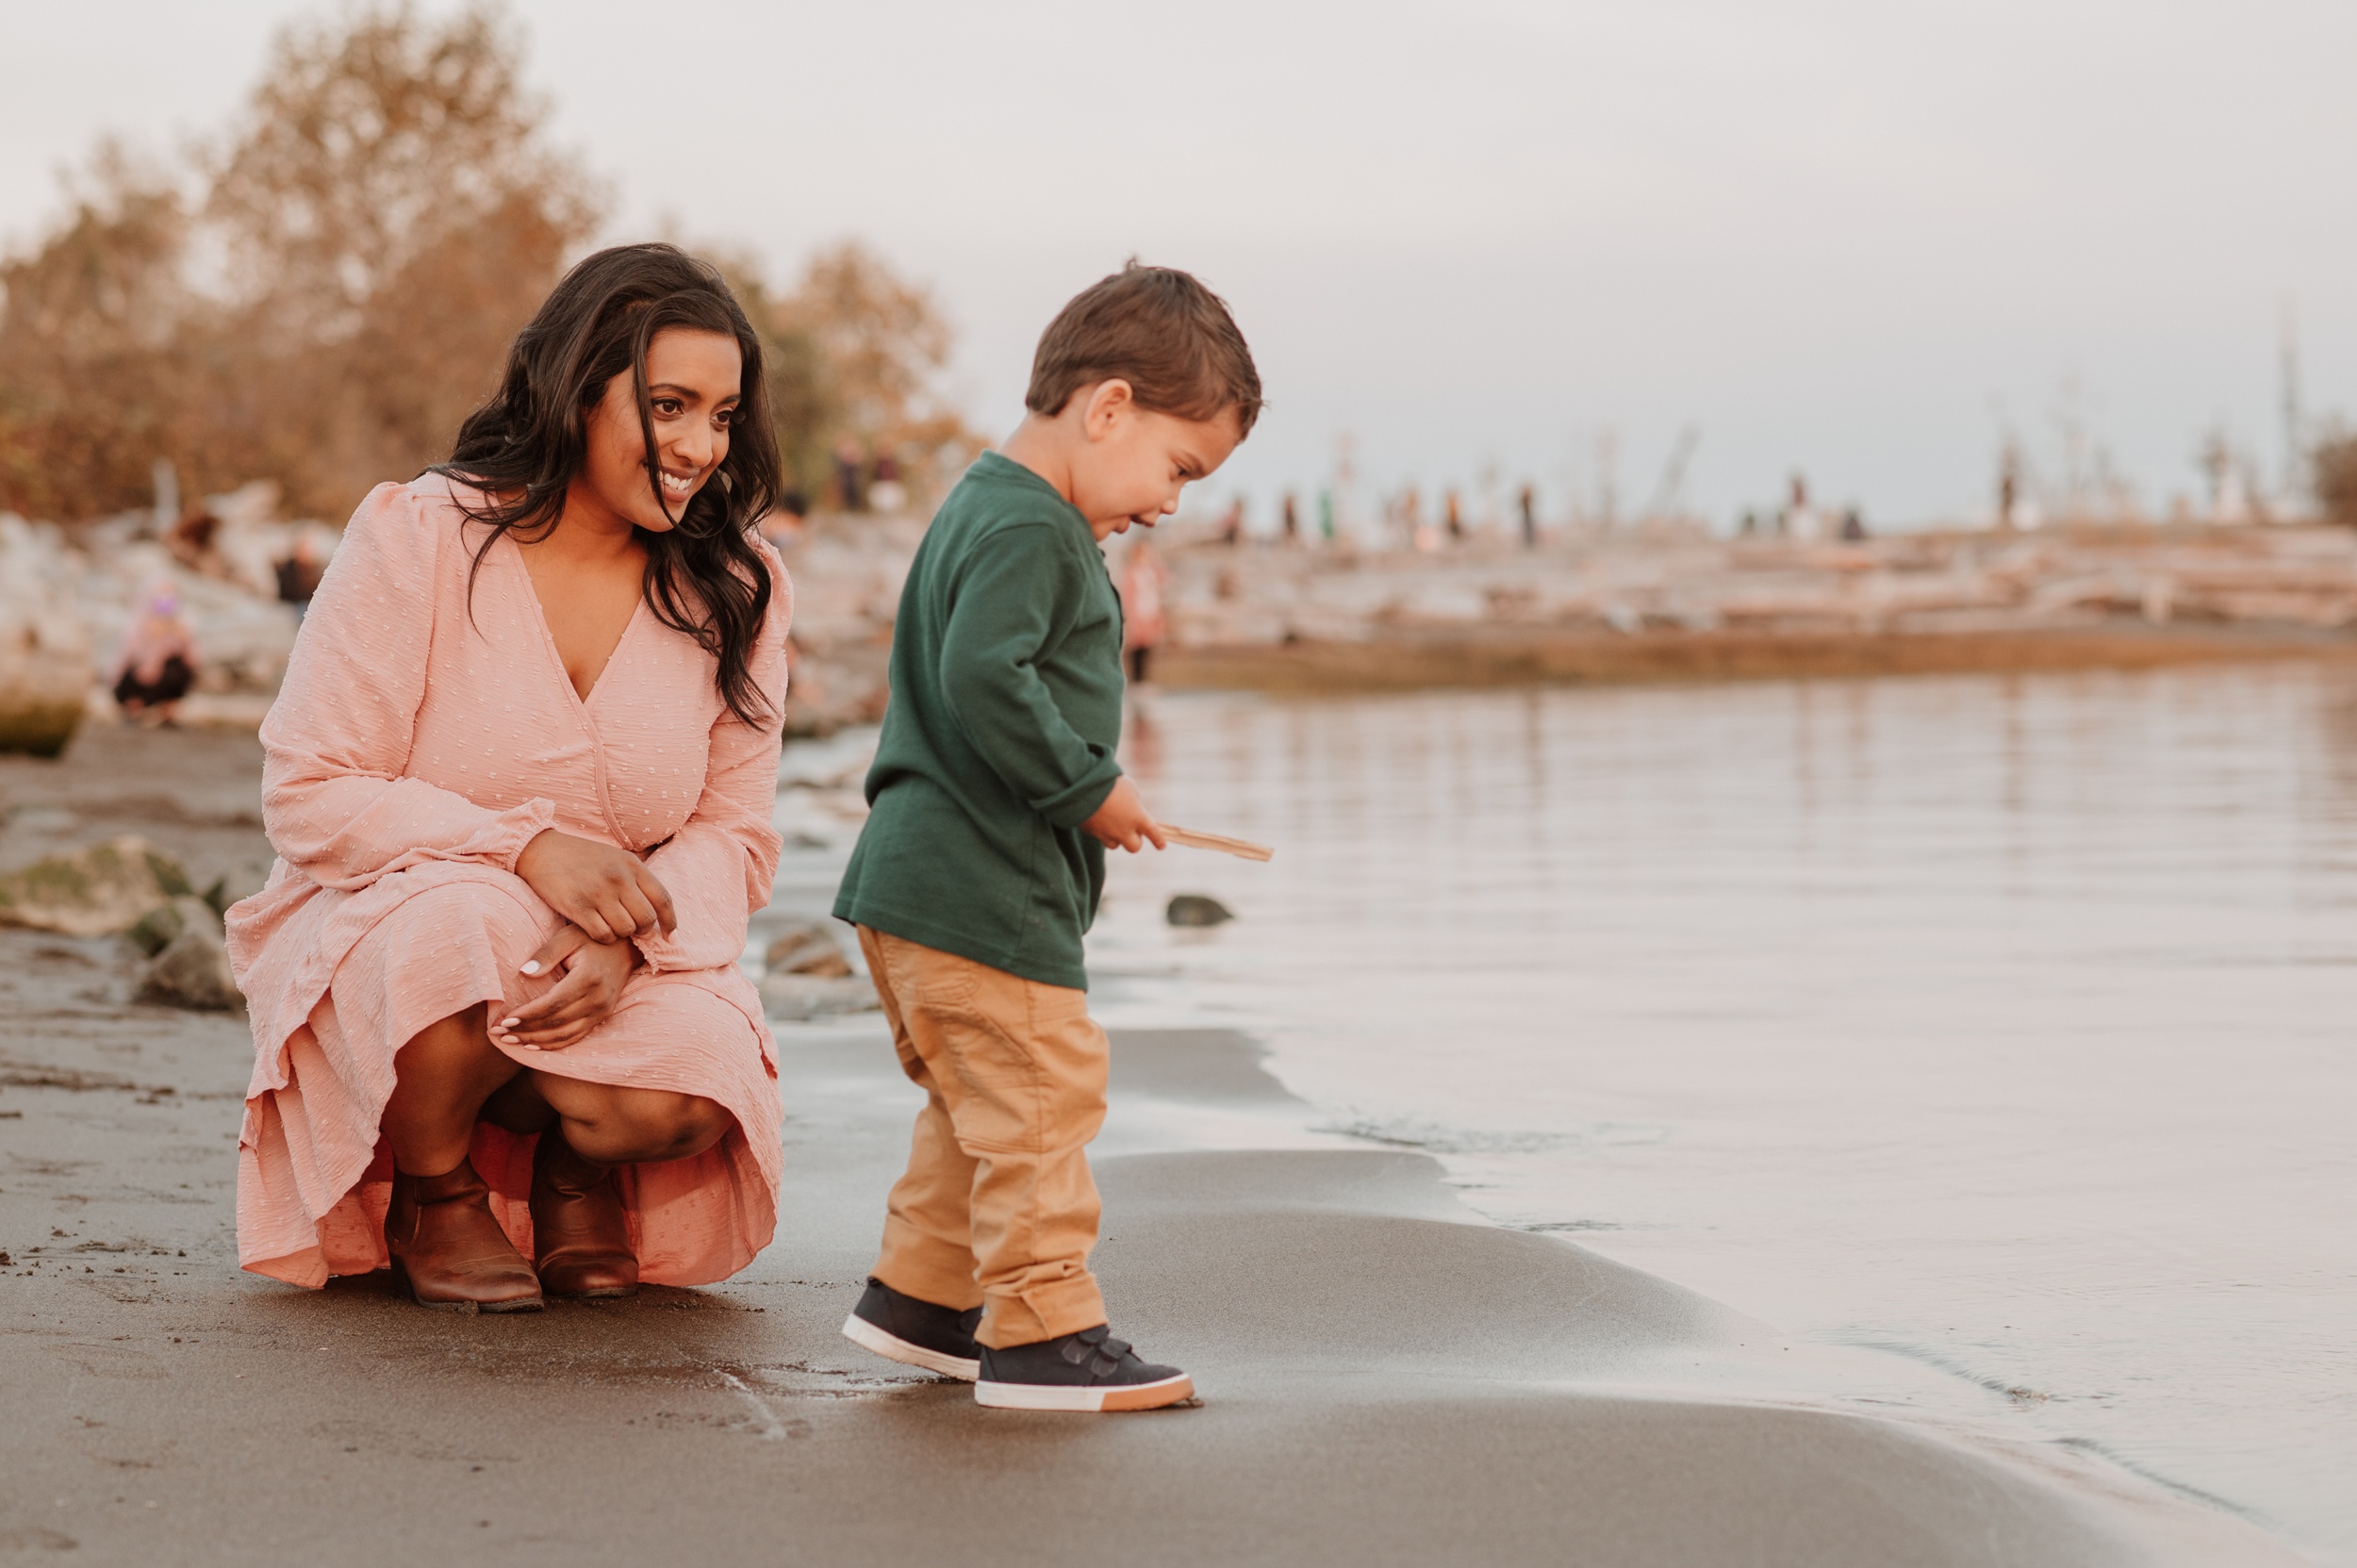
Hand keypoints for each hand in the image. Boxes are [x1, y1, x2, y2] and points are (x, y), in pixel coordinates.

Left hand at [494, 924, 636, 1050]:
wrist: (626, 947)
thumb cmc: (592, 939)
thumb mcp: (568, 937)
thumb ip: (546, 954)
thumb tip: (524, 972)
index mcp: (588, 978)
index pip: (552, 1004)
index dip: (527, 1016)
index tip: (504, 1021)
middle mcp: (598, 999)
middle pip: (556, 1023)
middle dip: (525, 1031)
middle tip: (499, 1033)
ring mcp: (602, 1010)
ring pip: (565, 1035)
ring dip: (536, 1041)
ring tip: (511, 1040)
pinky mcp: (602, 1016)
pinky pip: (576, 1037)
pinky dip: (554, 1044)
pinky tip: (534, 1045)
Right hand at [514, 829, 676, 943]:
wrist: (541, 850)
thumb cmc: (581, 857)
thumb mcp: (615, 858)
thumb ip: (636, 879)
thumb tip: (658, 909)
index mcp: (632, 865)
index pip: (663, 899)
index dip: (670, 922)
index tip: (670, 938)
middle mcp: (619, 878)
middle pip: (646, 919)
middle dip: (643, 930)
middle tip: (633, 931)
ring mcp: (598, 893)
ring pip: (626, 929)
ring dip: (621, 934)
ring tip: (612, 927)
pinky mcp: (578, 906)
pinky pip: (603, 934)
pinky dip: (604, 937)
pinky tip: (597, 929)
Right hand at [1080, 776, 1166, 853]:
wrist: (1082, 786)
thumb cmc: (1110, 783)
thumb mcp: (1129, 787)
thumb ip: (1134, 800)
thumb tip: (1132, 807)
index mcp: (1138, 817)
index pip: (1153, 833)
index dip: (1158, 840)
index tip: (1162, 845)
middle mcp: (1124, 830)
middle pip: (1134, 847)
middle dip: (1134, 840)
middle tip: (1131, 829)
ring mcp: (1106, 834)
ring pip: (1115, 844)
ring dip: (1116, 837)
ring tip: (1112, 823)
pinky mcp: (1091, 833)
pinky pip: (1099, 837)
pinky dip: (1102, 831)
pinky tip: (1098, 818)